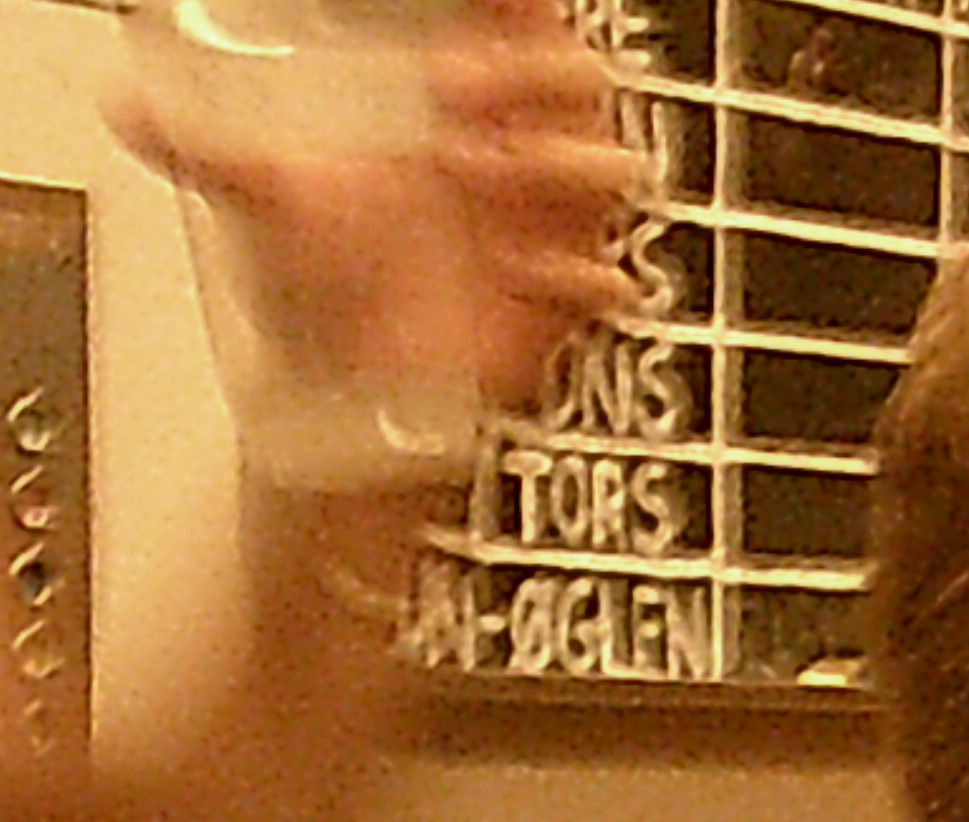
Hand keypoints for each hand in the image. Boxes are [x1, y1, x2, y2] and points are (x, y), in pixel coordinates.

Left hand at [109, 0, 639, 407]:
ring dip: (558, 162)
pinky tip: (529, 271)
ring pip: (607, 165)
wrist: (357, 394)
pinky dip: (578, 273)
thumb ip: (201, 146)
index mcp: (456, 112)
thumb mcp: (265, 196)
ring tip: (483, 174)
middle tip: (461, 97)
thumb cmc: (328, 291)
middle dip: (530, 79)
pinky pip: (603, 273)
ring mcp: (541, 224)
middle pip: (576, 81)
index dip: (520, 9)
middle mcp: (509, 157)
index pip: (512, 31)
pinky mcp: (562, 294)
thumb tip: (120, 100)